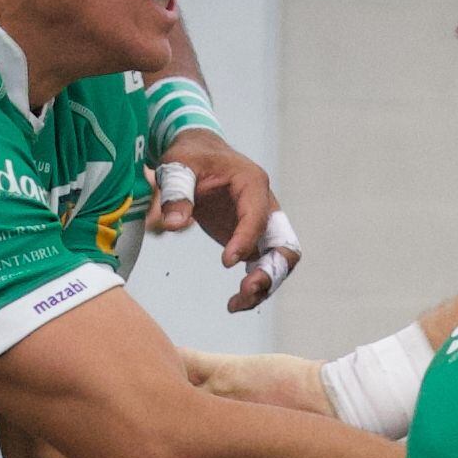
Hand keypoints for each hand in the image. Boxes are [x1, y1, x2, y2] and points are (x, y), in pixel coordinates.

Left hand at [161, 130, 300, 311]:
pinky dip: (254, 287)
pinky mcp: (253, 241)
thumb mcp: (178, 165)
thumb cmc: (190, 155)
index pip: (258, 217)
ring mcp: (263, 226)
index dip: (246, 240)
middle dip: (271, 271)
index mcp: (253, 183)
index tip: (226, 261)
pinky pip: (263, 268)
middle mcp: (266, 206)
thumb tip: (173, 225)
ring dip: (265, 285)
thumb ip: (176, 192)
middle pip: (284, 245)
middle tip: (246, 288)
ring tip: (236, 304)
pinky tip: (234, 304)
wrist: (198, 152)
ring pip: (279, 263)